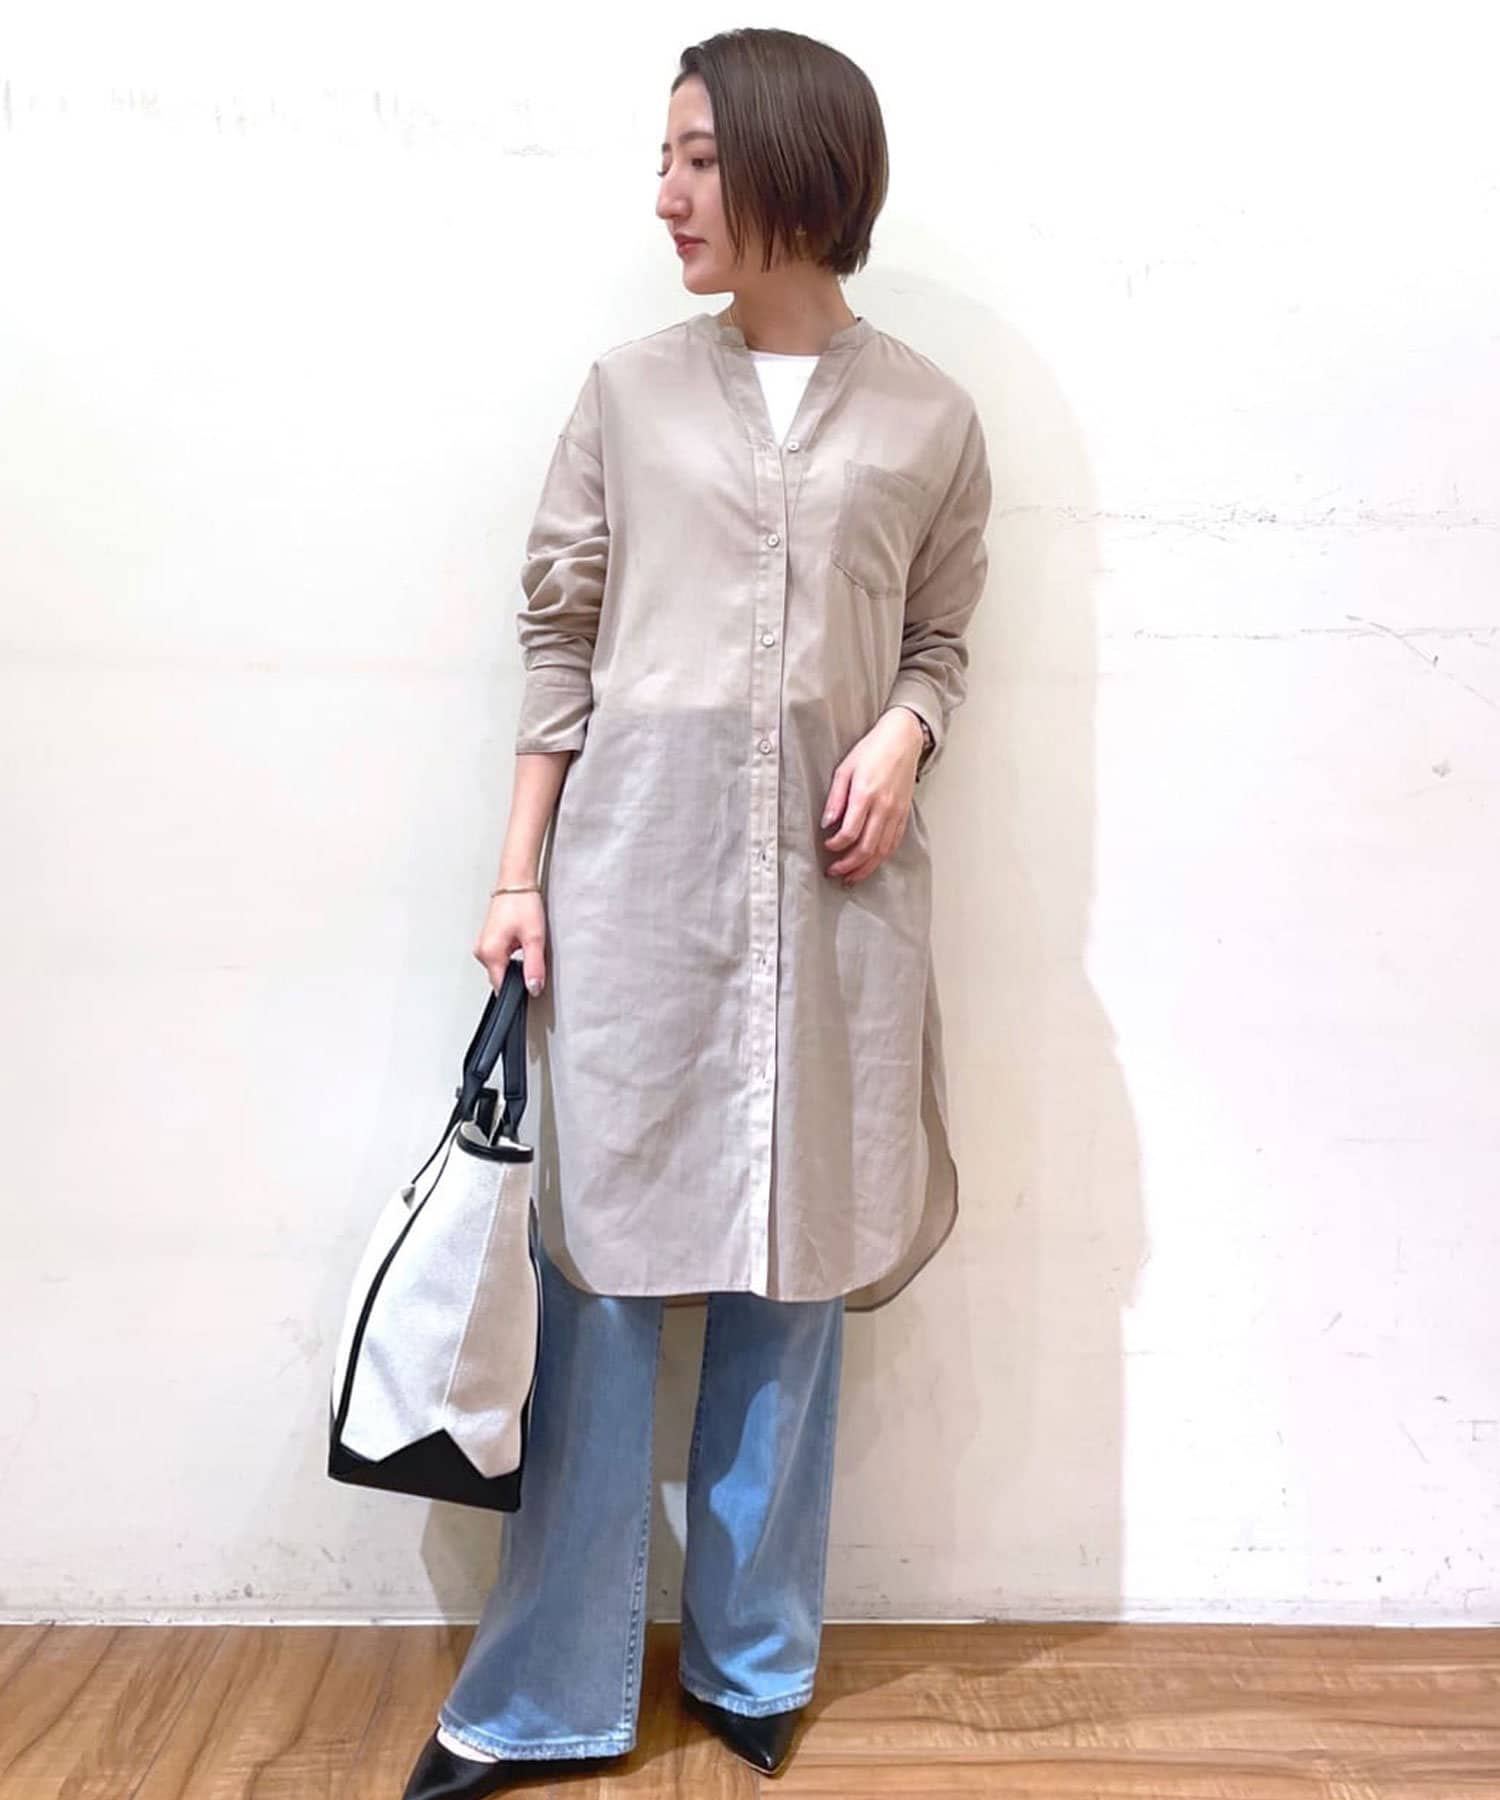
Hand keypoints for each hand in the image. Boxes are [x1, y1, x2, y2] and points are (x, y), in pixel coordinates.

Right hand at [474, 889, 547, 993]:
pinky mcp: (488, 940)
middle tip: (531, 954)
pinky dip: (511, 954)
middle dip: (518, 974)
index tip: (530, 984)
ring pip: (501, 967)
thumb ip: (534, 967)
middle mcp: (482, 951)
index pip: (501, 987)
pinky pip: (500, 957)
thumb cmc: (522, 903)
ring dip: (515, 963)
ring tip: (526, 943)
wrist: (516, 882)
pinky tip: (520, 940)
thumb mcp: (534, 938)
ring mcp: (483, 945)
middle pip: (501, 978)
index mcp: (490, 953)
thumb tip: (533, 988)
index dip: (518, 989)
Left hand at [820, 707, 924, 884]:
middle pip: (867, 848)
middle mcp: (883, 807)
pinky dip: (882, 857)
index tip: (826, 846)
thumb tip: (826, 823)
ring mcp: (896, 812)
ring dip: (866, 868)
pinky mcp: (904, 814)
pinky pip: (894, 843)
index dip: (835, 845)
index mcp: (865, 795)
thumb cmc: (872, 750)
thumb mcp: (845, 769)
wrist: (902, 739)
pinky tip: (871, 863)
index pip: (849, 832)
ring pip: (882, 850)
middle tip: (835, 873)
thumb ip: (835, 798)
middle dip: (849, 865)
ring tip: (851, 878)